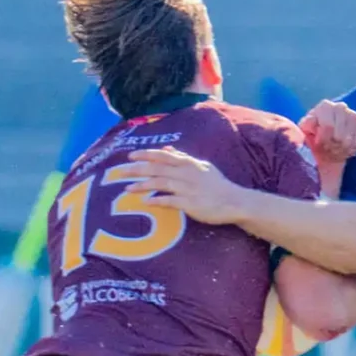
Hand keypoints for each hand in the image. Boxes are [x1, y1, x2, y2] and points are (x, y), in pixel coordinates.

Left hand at [123, 147, 246, 224]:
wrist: (234, 202)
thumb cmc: (217, 185)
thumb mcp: (202, 167)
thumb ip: (184, 158)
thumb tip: (168, 151)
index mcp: (188, 163)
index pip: (163, 156)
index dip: (145, 155)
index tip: (130, 156)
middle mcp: (186, 173)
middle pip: (157, 169)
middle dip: (137, 170)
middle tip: (120, 172)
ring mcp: (188, 188)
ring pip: (160, 184)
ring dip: (142, 186)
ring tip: (127, 189)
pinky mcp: (190, 204)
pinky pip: (169, 201)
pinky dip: (157, 201)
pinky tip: (146, 202)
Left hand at [300, 100, 355, 171]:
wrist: (326, 142)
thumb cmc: (312, 136)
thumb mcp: (304, 132)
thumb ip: (306, 126)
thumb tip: (311, 122)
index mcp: (325, 106)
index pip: (328, 127)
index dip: (323, 140)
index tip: (318, 144)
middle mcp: (340, 107)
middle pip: (339, 136)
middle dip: (331, 146)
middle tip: (326, 148)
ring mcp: (353, 114)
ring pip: (349, 141)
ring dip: (340, 150)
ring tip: (334, 149)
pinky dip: (350, 150)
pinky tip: (344, 149)